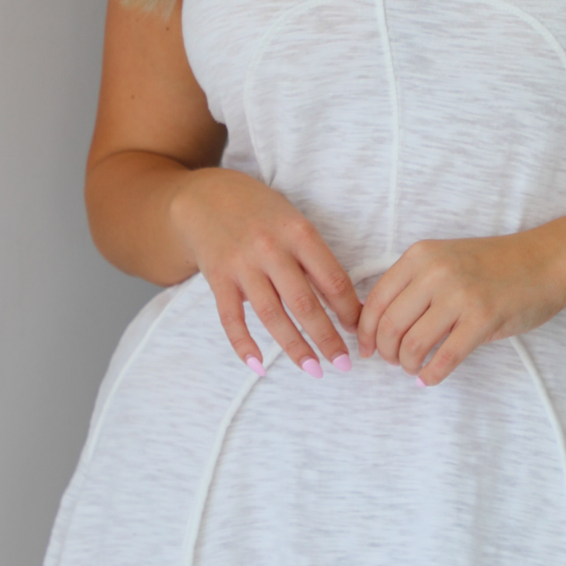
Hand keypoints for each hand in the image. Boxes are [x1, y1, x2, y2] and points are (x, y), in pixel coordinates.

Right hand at [169, 168, 361, 377]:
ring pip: (271, 315)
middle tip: (344, 364)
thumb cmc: (261, 213)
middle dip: (327, 338)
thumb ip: (315, 258)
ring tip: (313, 369)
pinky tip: (259, 366)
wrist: (205, 196)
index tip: (361, 331)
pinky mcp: (217, 278)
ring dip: (294, 347)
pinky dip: (244, 345)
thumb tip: (348, 303)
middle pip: (304, 303)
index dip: (349, 310)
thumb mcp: (294, 222)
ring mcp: (242, 265)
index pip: (332, 279)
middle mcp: (270, 248)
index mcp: (298, 232)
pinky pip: (231, 318)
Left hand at [355, 229, 565, 385]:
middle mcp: (435, 273)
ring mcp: (460, 296)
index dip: (365, 332)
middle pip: (389, 326)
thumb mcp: (446, 260)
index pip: (375, 301)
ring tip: (414, 368)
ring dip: (407, 365)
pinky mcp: (482, 320)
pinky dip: (431, 375)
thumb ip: (413, 284)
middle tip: (393, 361)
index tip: (367, 348)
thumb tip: (376, 324)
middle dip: (385, 352)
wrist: (546, 262)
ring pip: (412, 345)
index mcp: (420, 256)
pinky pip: (444, 359)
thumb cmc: (495, 266)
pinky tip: (430, 378)